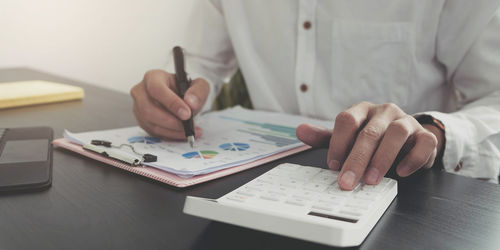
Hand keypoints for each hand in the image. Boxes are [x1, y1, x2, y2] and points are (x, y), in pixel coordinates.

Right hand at [130, 69, 209, 139]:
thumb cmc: (186, 89)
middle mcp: (141, 91)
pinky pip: (154, 132)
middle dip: (171, 121)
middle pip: (149, 110)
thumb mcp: (198, 85)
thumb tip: (190, 103)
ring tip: (190, 131)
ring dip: (172, 131)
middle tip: (188, 126)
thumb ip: (198, 91)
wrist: (181, 99)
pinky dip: (170, 135)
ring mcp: (139, 108)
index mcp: (153, 77)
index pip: (156, 89)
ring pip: (151, 124)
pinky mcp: (142, 122)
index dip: (171, 103)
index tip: (187, 114)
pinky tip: (182, 134)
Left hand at [296, 102, 443, 189]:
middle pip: (370, 131)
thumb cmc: (371, 139)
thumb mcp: (346, 138)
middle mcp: (384, 112)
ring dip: (382, 158)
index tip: (332, 165)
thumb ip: (325, 137)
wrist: (406, 139)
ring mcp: (406, 121)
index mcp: (362, 110)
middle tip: (347, 182)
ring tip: (372, 180)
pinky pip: (424, 142)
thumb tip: (300, 131)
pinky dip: (414, 158)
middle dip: (357, 159)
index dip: (338, 143)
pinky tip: (401, 172)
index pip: (347, 119)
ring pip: (396, 134)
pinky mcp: (425, 135)